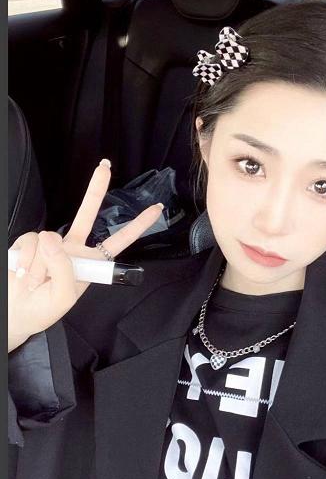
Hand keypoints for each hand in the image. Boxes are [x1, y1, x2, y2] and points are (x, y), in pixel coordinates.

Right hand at [8, 159, 163, 351]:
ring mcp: (51, 244)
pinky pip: (30, 241)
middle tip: (105, 167)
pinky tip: (22, 272)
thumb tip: (51, 238)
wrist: (16, 312)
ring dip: (40, 264)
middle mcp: (73, 249)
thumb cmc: (43, 309)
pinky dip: (25, 259)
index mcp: (91, 262)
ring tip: (36, 281)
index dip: (138, 225)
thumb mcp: (63, 297)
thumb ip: (64, 270)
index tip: (156, 209)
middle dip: (96, 189)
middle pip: (88, 214)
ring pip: (49, 238)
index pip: (119, 240)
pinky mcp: (30, 242)